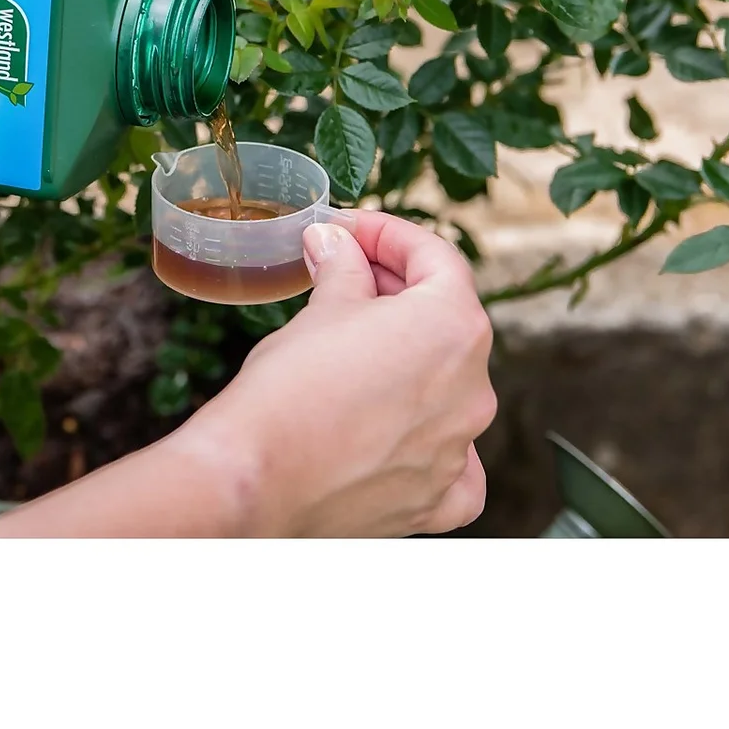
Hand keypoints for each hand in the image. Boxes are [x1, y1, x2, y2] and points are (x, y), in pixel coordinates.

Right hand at [180, 211, 495, 536]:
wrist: (256, 479)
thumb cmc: (288, 388)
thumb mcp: (320, 309)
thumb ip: (343, 268)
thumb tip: (337, 245)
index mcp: (453, 328)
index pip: (437, 259)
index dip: (387, 234)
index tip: (347, 230)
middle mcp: (473, 390)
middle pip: (445, 320)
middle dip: (394, 289)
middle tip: (341, 271)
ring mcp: (458, 449)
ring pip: (447, 388)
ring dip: (406, 357)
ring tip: (350, 342)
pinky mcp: (435, 498)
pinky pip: (451, 463)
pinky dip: (426, 439)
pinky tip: (394, 427)